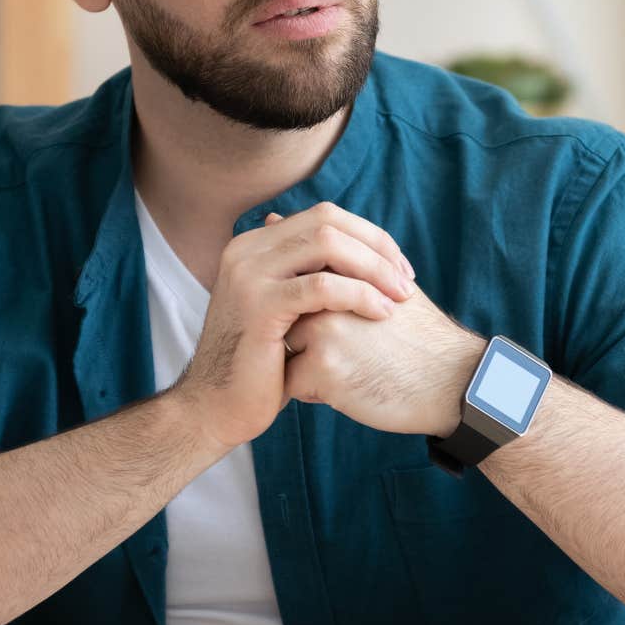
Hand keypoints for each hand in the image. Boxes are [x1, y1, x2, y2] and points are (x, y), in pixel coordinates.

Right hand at [176, 203, 416, 450]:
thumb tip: (356, 252)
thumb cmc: (262, 365)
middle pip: (328, 221)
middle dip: (376, 247)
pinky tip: (381, 314)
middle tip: (406, 280)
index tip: (399, 268)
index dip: (369, 236)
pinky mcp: (258, 306)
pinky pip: (320, 286)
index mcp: (255, 245)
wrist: (217, 408)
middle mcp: (247, 250)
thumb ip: (312, 276)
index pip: (324, 216)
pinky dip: (358, 295)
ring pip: (327, 244)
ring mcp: (248, 274)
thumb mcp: (288, 310)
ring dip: (373, 267)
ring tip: (400, 296)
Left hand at [280, 253, 484, 437]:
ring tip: (354, 365)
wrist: (451, 381)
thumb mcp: (377, 282)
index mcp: (341, 269)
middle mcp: (327, 291)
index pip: (297, 290)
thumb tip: (274, 216)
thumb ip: (322, 254)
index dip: (314, 313)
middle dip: (303, 338)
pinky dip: (313, 391)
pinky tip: (351, 387)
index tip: (346, 327)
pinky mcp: (322, 367)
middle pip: (284, 319)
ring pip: (281, 352)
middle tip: (350, 348)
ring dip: (307, 363)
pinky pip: (289, 384)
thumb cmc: (413, 334)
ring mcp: (322, 328)